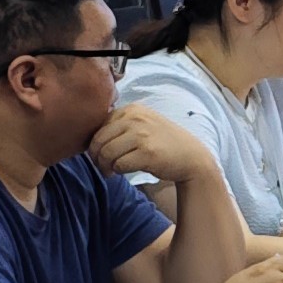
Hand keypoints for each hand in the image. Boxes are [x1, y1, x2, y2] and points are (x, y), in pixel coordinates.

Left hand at [90, 103, 218, 191]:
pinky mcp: (147, 153)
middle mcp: (135, 118)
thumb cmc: (163, 143)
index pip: (98, 126)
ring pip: (106, 153)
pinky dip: (118, 171)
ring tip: (110, 171)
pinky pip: (119, 165)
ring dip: (105, 166)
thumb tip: (90, 139)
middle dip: (96, 157)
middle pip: (99, 140)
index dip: (95, 143)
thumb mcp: (143, 124)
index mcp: (132, 109)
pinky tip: (123, 172)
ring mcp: (142, 135)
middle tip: (102, 166)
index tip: (100, 154)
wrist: (191, 157)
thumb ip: (120, 125)